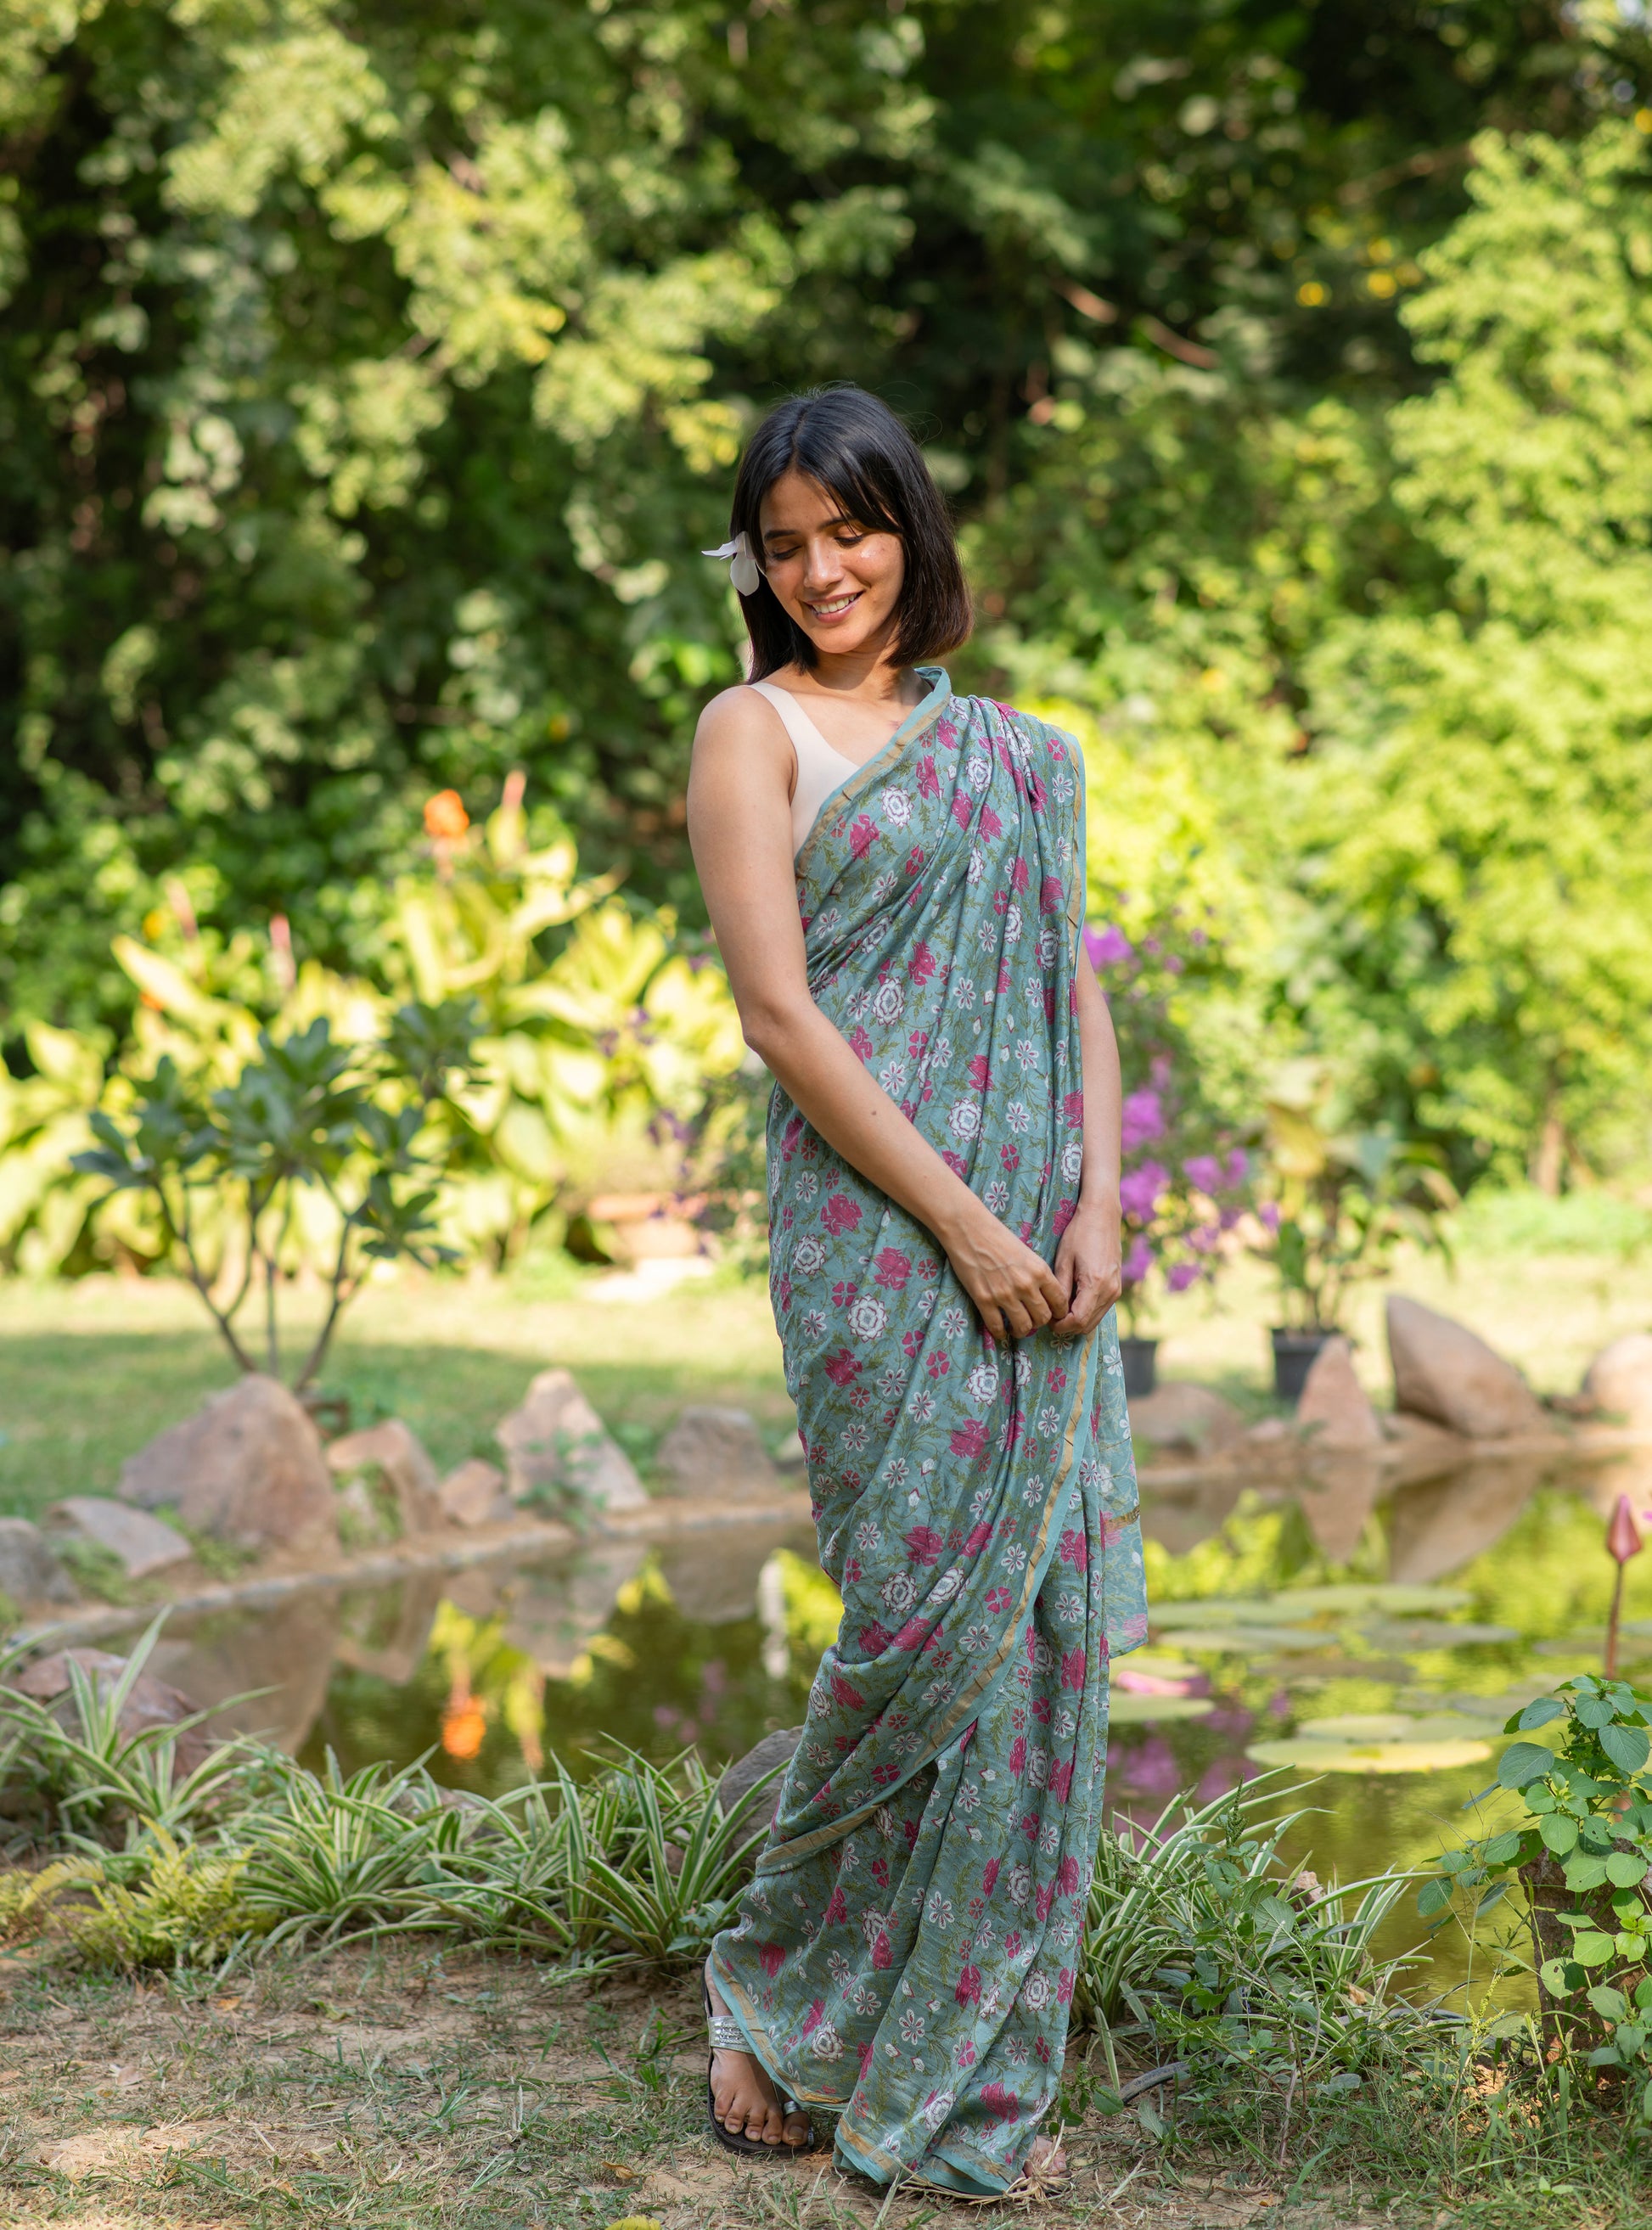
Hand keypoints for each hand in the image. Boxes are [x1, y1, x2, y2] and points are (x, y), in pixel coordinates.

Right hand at [943, 1202, 1070, 1343]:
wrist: (969, 1230)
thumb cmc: (998, 1237)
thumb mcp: (1028, 1253)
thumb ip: (1037, 1275)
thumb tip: (1042, 1296)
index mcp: (1040, 1271)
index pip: (1059, 1302)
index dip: (1058, 1313)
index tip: (1052, 1315)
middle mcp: (1025, 1285)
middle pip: (1043, 1318)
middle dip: (1039, 1323)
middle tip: (1033, 1320)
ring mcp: (1004, 1294)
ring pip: (1023, 1327)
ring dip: (1021, 1331)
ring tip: (1017, 1328)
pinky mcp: (984, 1300)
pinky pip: (997, 1327)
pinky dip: (1000, 1333)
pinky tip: (1000, 1330)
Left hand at [1049, 1195, 1121, 1338]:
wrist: (1102, 1215)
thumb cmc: (1079, 1233)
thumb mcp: (1063, 1260)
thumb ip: (1061, 1289)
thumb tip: (1054, 1312)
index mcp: (1095, 1284)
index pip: (1078, 1320)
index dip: (1061, 1326)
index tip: (1047, 1319)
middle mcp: (1110, 1291)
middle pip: (1087, 1325)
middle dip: (1068, 1326)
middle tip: (1051, 1314)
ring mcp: (1116, 1290)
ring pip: (1095, 1320)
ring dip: (1077, 1320)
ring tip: (1060, 1307)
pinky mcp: (1116, 1287)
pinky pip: (1101, 1309)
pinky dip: (1087, 1311)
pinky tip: (1072, 1300)